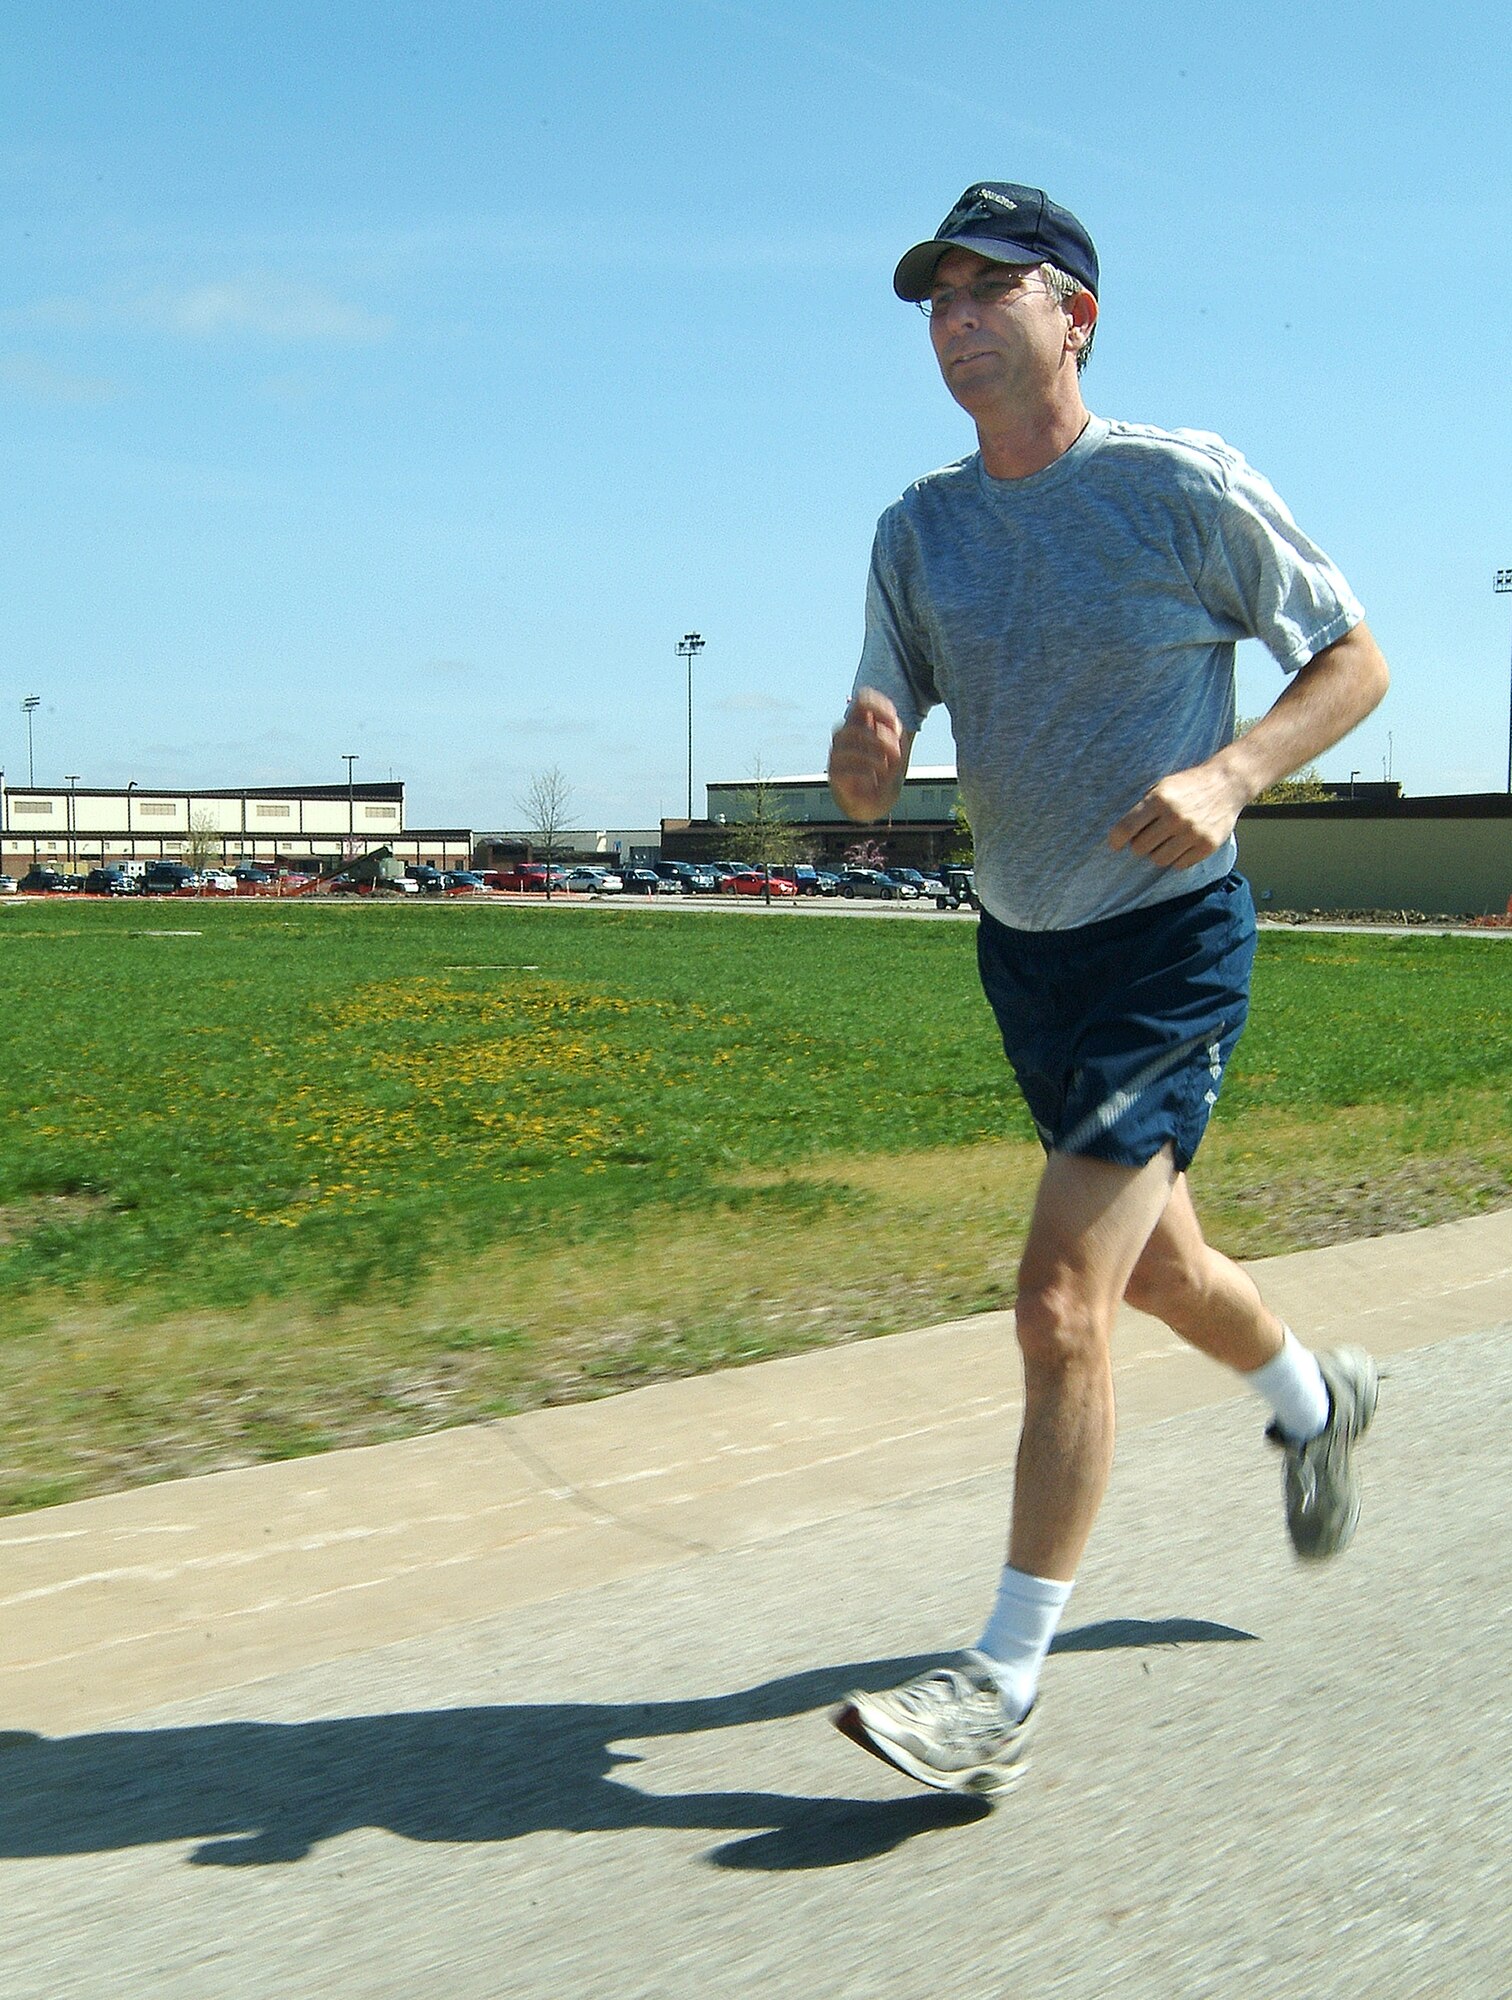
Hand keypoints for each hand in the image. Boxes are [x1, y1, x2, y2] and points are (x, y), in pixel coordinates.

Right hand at [828, 687, 905, 821]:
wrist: (873, 803)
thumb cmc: (884, 773)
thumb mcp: (896, 750)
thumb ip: (894, 733)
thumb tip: (893, 725)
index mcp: (860, 725)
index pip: (862, 702)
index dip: (877, 705)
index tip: (895, 720)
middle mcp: (845, 737)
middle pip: (854, 726)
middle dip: (880, 739)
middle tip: (896, 753)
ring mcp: (837, 756)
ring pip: (846, 746)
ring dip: (872, 755)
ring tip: (885, 768)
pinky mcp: (835, 776)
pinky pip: (844, 769)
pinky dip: (864, 773)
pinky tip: (873, 780)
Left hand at [1107, 762, 1248, 869]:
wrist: (1227, 784)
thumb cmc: (1188, 786)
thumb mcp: (1162, 787)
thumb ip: (1143, 808)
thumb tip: (1121, 836)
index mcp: (1159, 799)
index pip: (1126, 828)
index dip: (1116, 840)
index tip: (1115, 844)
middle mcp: (1175, 817)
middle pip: (1140, 848)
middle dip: (1140, 844)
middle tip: (1148, 836)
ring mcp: (1193, 833)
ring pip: (1158, 859)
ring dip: (1157, 852)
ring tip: (1165, 840)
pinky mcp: (1207, 846)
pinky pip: (1179, 865)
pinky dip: (1177, 857)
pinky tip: (1182, 844)